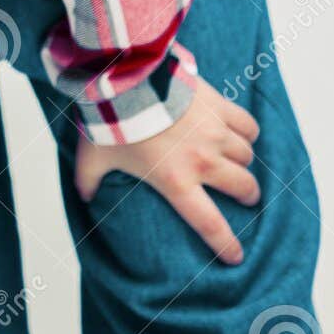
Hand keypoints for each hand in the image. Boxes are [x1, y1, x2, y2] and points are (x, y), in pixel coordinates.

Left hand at [74, 75, 259, 265]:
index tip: (236, 256)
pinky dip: (249, 132)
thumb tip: (84, 197)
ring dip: (245, 162)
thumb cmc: (111, 120)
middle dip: (248, 196)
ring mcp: (215, 133)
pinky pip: (248, 125)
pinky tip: (243, 134)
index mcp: (176, 182)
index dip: (226, 244)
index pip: (209, 224)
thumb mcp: (93, 157)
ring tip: (240, 163)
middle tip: (246, 197)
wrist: (127, 78)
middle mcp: (202, 161)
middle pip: (242, 188)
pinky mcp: (219, 106)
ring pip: (246, 156)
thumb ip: (88, 181)